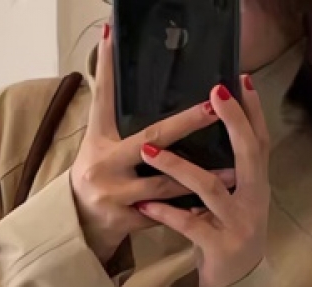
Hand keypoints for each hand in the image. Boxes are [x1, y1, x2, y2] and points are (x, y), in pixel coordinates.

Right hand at [71, 25, 235, 265]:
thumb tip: (117, 63)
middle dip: (184, 123)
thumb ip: (113, 114)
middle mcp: (104, 164)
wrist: (78, 224)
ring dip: (200, 177)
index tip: (111, 36)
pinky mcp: (127, 220)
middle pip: (149, 140)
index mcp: (98, 139)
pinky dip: (188, 209)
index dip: (105, 68)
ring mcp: (116, 195)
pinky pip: (165, 213)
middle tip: (212, 106)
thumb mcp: (98, 142)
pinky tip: (214, 206)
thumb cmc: (96, 174)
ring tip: (232, 169)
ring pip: (164, 184)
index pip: (102, 98)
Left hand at [136, 78, 270, 286]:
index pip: (259, 142)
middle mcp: (254, 203)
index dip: (253, 112)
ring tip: (148, 150)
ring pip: (210, 188)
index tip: (241, 81)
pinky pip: (190, 225)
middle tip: (214, 94)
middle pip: (248, 155)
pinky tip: (145, 203)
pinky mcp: (220, 248)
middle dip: (232, 123)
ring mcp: (239, 226)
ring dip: (178, 166)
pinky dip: (166, 213)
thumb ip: (222, 180)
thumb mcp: (228, 208)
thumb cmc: (224, 242)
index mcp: (257, 189)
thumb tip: (199, 140)